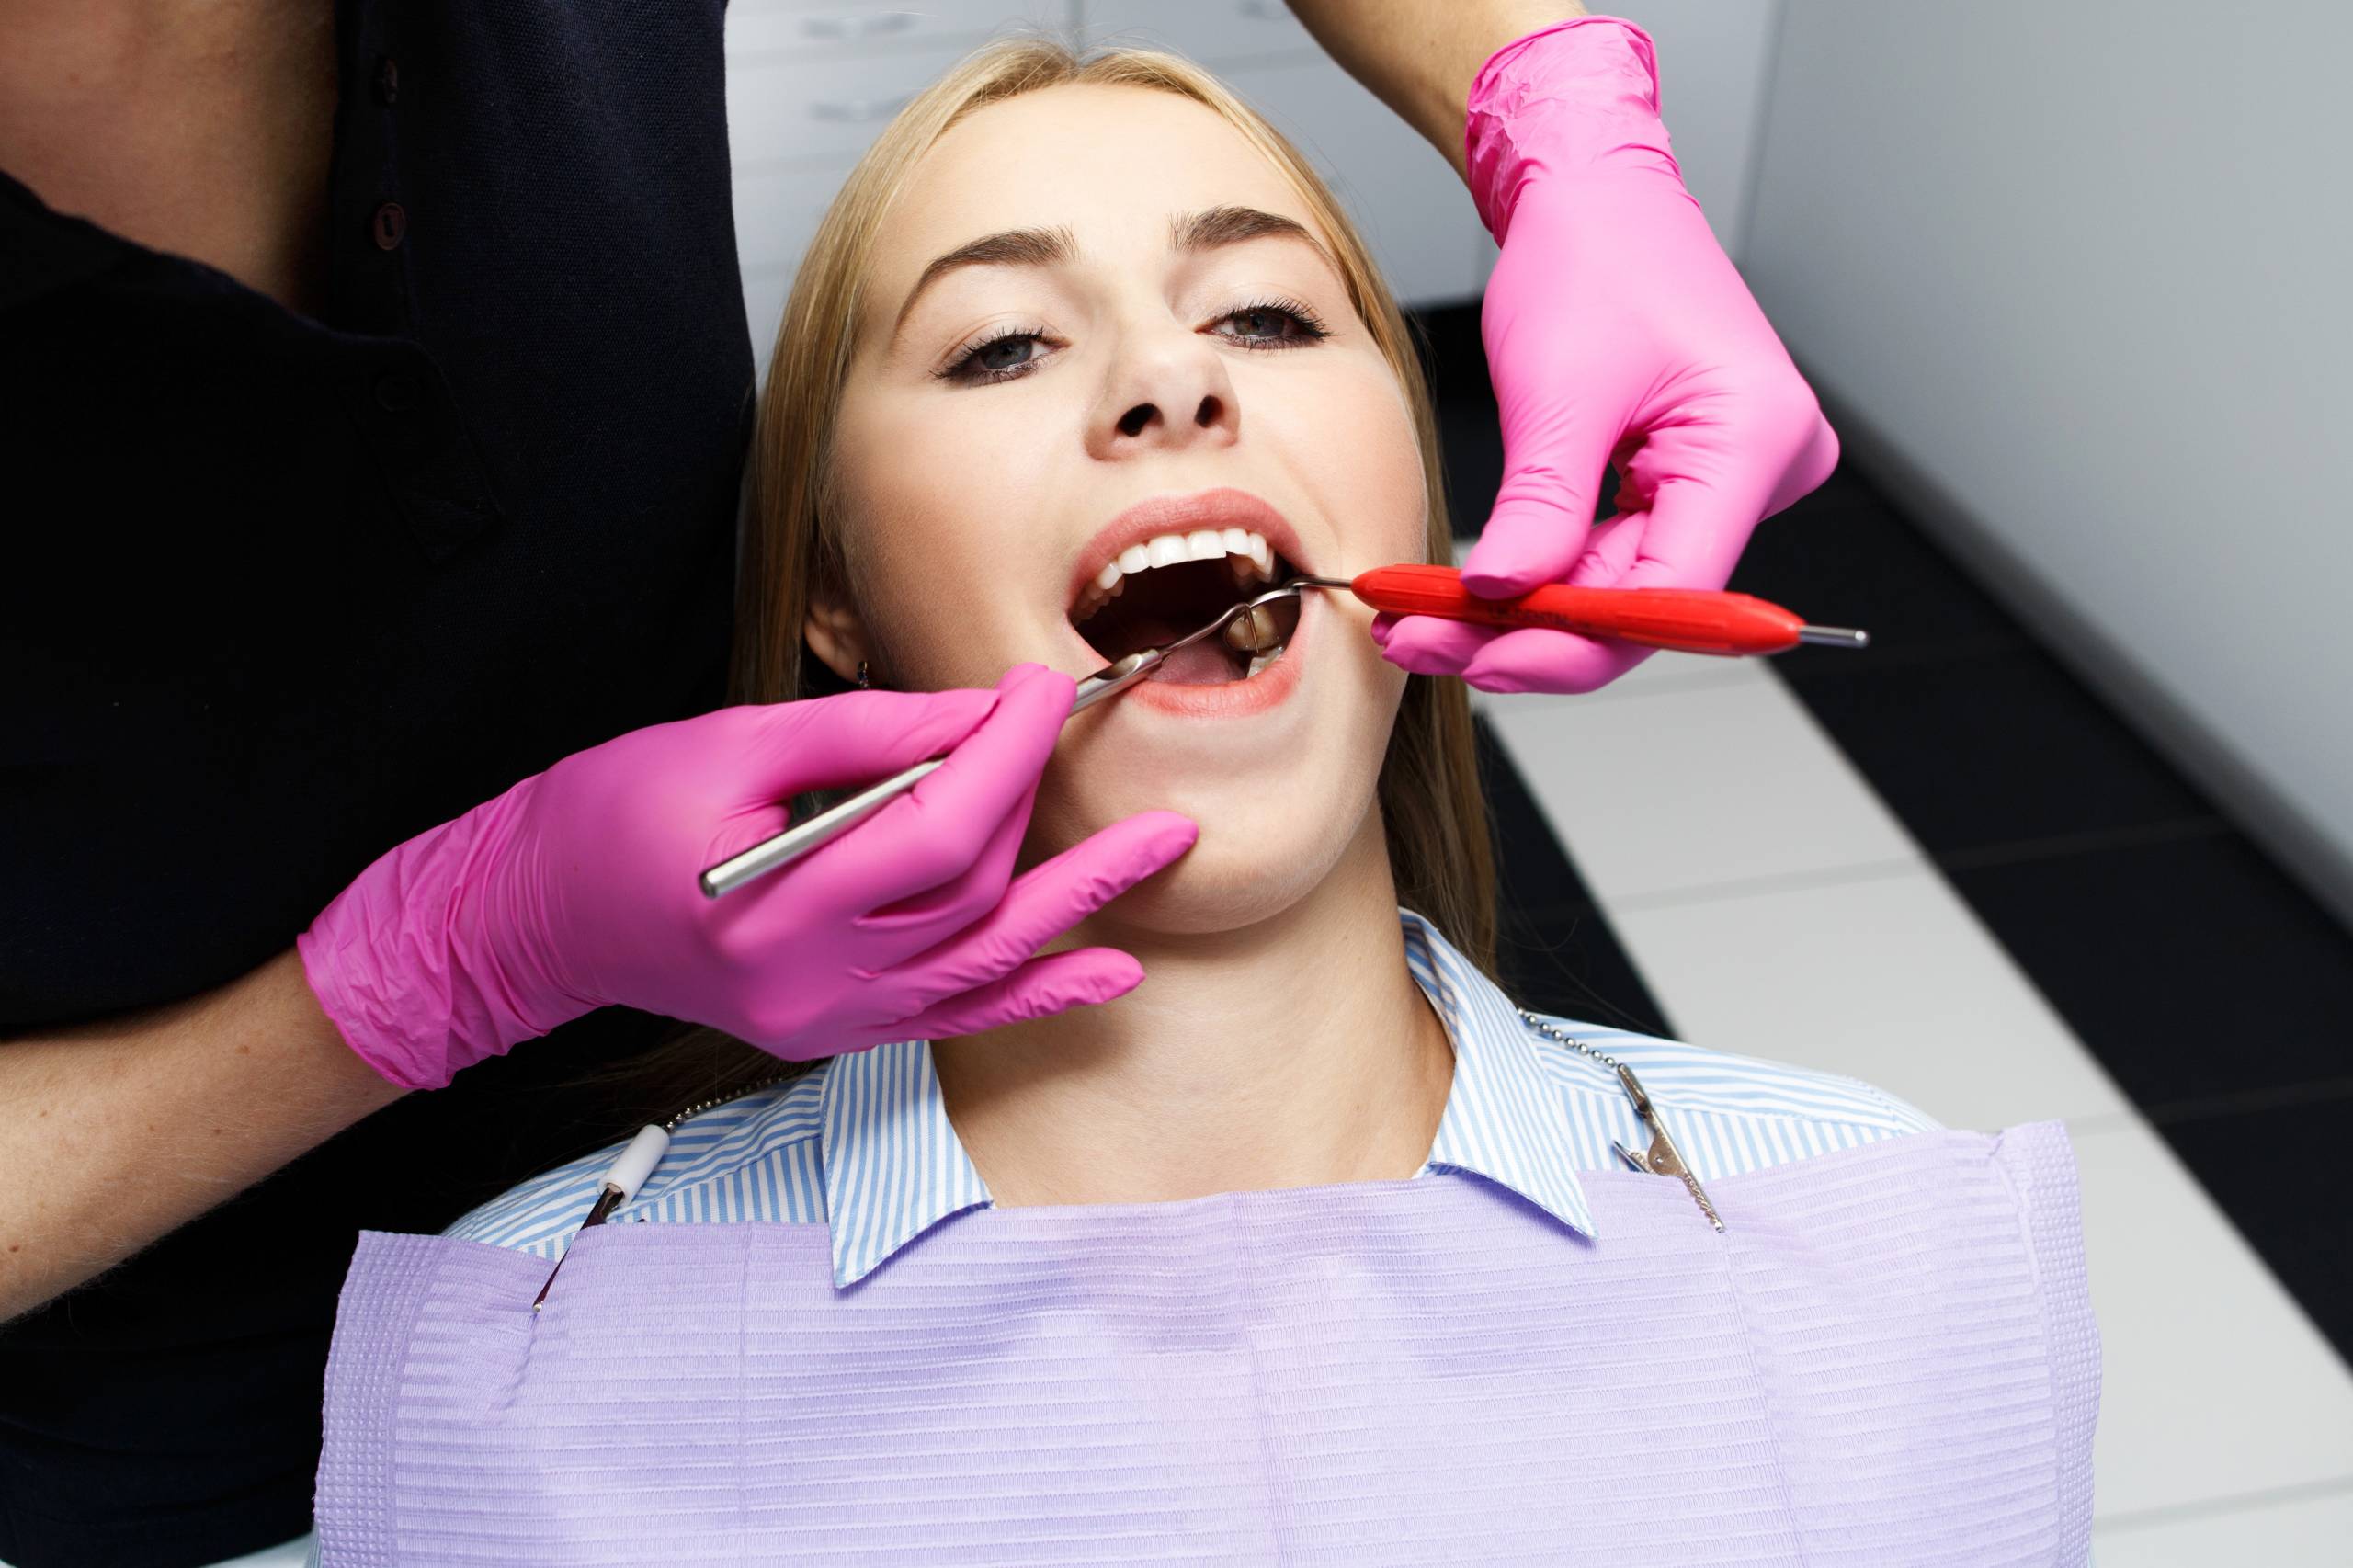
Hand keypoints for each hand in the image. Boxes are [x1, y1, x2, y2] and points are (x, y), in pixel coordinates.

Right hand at [298, 664, 1194, 1088]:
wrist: (538, 917)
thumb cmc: (613, 815)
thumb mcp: (729, 744)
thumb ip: (862, 735)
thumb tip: (977, 714)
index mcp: (770, 907)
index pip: (934, 829)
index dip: (1003, 754)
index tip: (1042, 688)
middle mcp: (809, 983)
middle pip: (967, 889)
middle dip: (1026, 798)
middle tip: (1058, 722)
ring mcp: (827, 1021)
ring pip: (983, 958)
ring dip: (1077, 900)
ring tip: (1164, 848)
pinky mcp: (837, 1032)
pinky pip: (959, 1017)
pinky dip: (1037, 992)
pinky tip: (1109, 970)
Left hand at [1374, 16, 1838, 694]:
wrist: (1597, 195)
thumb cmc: (1592, 257)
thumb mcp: (1557, 387)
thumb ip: (1540, 504)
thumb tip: (1504, 597)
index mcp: (1756, 437)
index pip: (1676, 590)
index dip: (1577, 642)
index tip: (1485, 660)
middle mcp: (1767, 467)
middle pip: (1649, 600)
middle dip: (1532, 633)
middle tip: (1425, 642)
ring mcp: (1734, 478)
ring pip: (1625, 586)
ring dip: (1527, 613)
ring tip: (1424, 623)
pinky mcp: (1693, 481)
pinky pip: (1619, 555)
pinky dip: (1545, 576)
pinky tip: (1472, 596)